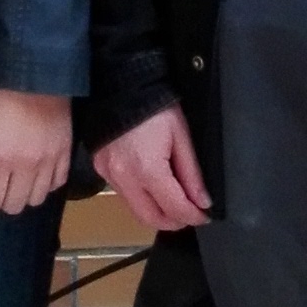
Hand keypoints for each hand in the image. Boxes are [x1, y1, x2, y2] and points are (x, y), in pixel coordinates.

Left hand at [0, 85, 71, 214]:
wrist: (37, 73)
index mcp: (0, 158)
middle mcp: (27, 166)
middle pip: (15, 205)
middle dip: (1, 199)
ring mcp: (50, 162)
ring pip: (37, 199)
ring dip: (24, 193)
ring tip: (17, 177)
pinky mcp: (66, 153)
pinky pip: (58, 184)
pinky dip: (46, 184)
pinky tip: (37, 171)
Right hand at [92, 104, 211, 237]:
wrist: (122, 85)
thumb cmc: (156, 106)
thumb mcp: (182, 137)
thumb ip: (192, 174)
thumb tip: (202, 202)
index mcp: (148, 170)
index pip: (174, 208)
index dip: (193, 216)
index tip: (204, 216)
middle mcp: (124, 178)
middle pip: (151, 218)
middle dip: (173, 221)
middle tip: (190, 213)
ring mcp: (109, 175)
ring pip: (135, 210)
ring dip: (156, 212)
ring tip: (173, 200)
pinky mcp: (101, 169)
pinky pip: (123, 195)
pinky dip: (140, 198)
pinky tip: (153, 187)